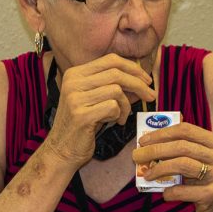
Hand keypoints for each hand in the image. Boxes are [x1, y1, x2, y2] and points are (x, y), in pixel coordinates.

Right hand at [44, 53, 154, 167]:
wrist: (61, 151)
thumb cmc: (82, 126)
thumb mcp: (97, 102)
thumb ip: (117, 89)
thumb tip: (142, 82)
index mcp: (75, 74)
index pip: (110, 60)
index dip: (133, 68)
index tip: (146, 80)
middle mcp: (73, 82)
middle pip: (116, 73)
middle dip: (139, 85)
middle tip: (151, 96)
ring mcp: (75, 98)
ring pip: (116, 90)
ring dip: (126, 105)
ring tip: (122, 117)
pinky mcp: (81, 115)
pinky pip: (113, 107)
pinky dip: (119, 115)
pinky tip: (114, 123)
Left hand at [132, 122, 212, 211]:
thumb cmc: (206, 183)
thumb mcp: (200, 162)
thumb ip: (183, 150)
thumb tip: (150, 142)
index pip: (186, 130)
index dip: (162, 133)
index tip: (143, 140)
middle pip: (181, 146)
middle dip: (155, 150)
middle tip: (137, 156)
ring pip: (182, 164)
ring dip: (159, 169)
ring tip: (147, 175)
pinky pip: (183, 190)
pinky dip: (170, 191)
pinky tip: (165, 194)